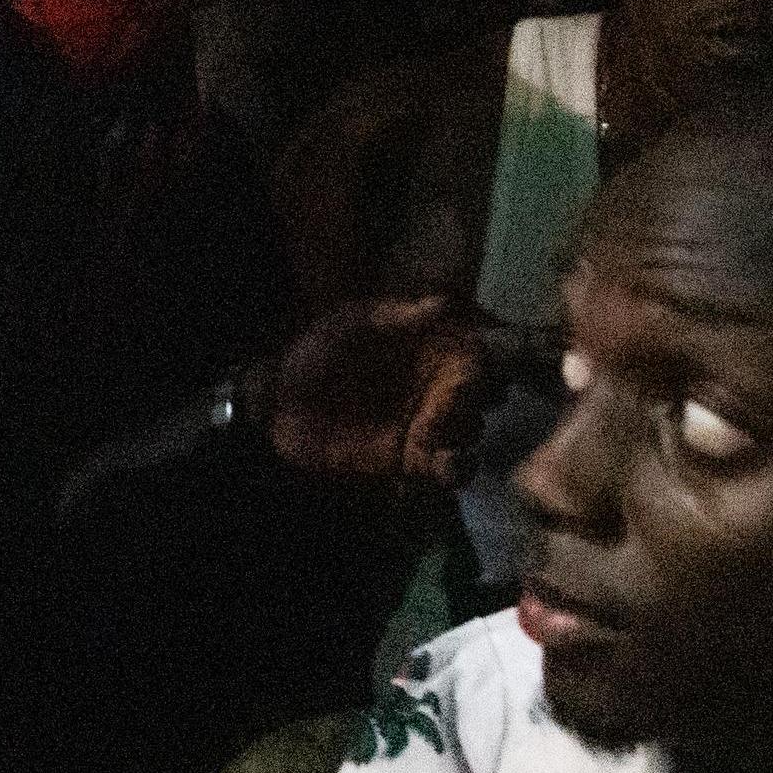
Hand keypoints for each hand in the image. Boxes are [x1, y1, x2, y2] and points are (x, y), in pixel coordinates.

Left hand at [267, 296, 496, 483]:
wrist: (277, 405)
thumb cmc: (313, 355)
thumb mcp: (347, 324)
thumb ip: (393, 315)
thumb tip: (442, 303)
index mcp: (431, 351)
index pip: (480, 351)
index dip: (494, 354)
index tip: (491, 358)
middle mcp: (438, 388)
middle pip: (486, 393)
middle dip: (487, 395)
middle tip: (471, 396)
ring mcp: (428, 425)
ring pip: (472, 430)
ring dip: (469, 429)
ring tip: (445, 426)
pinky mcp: (413, 460)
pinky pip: (450, 469)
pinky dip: (458, 468)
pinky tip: (449, 460)